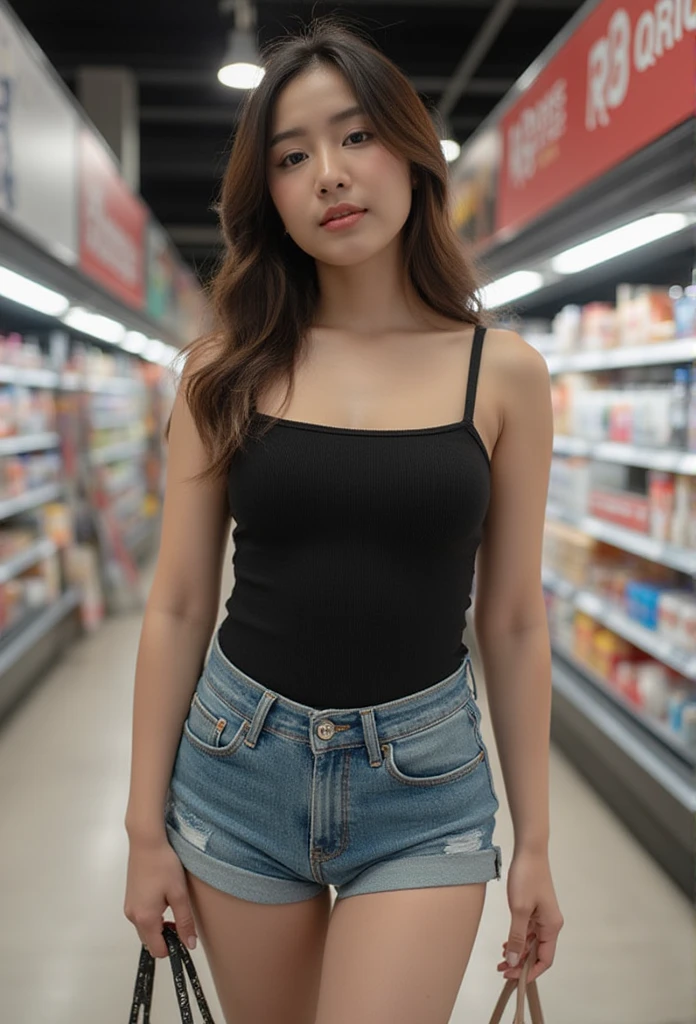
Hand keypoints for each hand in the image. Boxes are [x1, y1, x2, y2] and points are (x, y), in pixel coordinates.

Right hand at [124, 834, 198, 958]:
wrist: (146, 842)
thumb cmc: (164, 865)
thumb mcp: (179, 894)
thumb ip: (185, 921)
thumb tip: (189, 945)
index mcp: (145, 918)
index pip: (157, 949)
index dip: (172, 947)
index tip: (184, 933)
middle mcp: (133, 916)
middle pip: (149, 940)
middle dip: (165, 936)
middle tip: (180, 916)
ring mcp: (129, 907)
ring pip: (145, 928)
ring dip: (159, 924)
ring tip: (172, 903)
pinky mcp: (129, 898)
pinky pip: (141, 916)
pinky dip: (152, 915)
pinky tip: (162, 896)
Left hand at [496, 848, 563, 983]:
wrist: (529, 851)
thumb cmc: (527, 877)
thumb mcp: (519, 910)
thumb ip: (516, 937)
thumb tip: (513, 961)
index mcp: (552, 927)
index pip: (545, 960)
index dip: (530, 972)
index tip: (513, 978)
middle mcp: (550, 924)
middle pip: (537, 953)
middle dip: (520, 964)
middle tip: (501, 970)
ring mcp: (543, 916)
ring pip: (531, 943)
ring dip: (517, 952)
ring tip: (500, 959)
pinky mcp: (535, 908)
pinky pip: (528, 931)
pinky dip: (517, 939)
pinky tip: (504, 943)